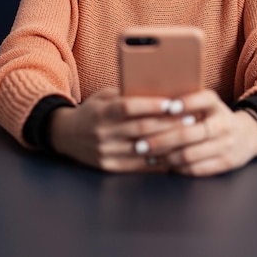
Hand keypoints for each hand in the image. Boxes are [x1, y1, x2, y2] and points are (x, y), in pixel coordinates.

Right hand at [49, 88, 183, 172]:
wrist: (66, 136)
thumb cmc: (94, 111)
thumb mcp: (104, 97)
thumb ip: (126, 95)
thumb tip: (158, 90)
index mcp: (102, 112)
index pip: (129, 107)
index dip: (151, 105)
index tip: (173, 102)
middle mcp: (103, 133)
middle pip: (141, 129)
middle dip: (168, 124)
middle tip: (190, 119)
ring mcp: (106, 152)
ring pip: (143, 149)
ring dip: (168, 143)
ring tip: (187, 136)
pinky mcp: (109, 167)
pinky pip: (139, 166)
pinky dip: (157, 160)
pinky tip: (173, 154)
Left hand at [135, 90, 256, 176]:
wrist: (247, 135)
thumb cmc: (215, 117)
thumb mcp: (207, 104)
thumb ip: (185, 102)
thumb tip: (152, 105)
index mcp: (216, 104)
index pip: (203, 99)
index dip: (186, 103)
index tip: (167, 107)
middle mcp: (223, 123)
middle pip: (188, 133)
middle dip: (161, 140)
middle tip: (140, 143)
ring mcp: (226, 145)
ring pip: (189, 154)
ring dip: (165, 157)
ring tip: (148, 155)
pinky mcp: (226, 163)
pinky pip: (196, 169)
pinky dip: (177, 168)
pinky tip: (164, 165)